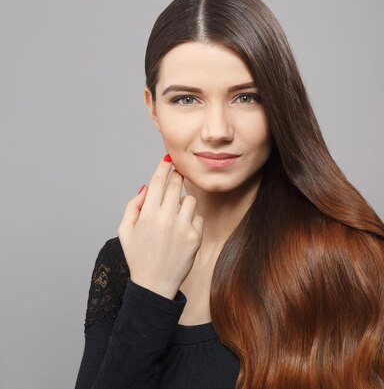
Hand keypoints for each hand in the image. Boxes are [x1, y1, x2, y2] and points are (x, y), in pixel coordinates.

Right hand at [117, 154, 203, 298]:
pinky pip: (198, 217)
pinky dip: (191, 219)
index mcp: (147, 215)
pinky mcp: (196, 237)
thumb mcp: (125, 231)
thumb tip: (147, 187)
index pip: (158, 181)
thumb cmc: (138, 256)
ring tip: (175, 212)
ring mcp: (182, 228)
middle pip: (176, 186)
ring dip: (183, 201)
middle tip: (177, 175)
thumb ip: (133, 206)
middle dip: (177, 177)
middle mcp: (166, 218)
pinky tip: (182, 230)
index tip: (168, 159)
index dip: (164, 167)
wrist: (155, 284)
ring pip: (190, 200)